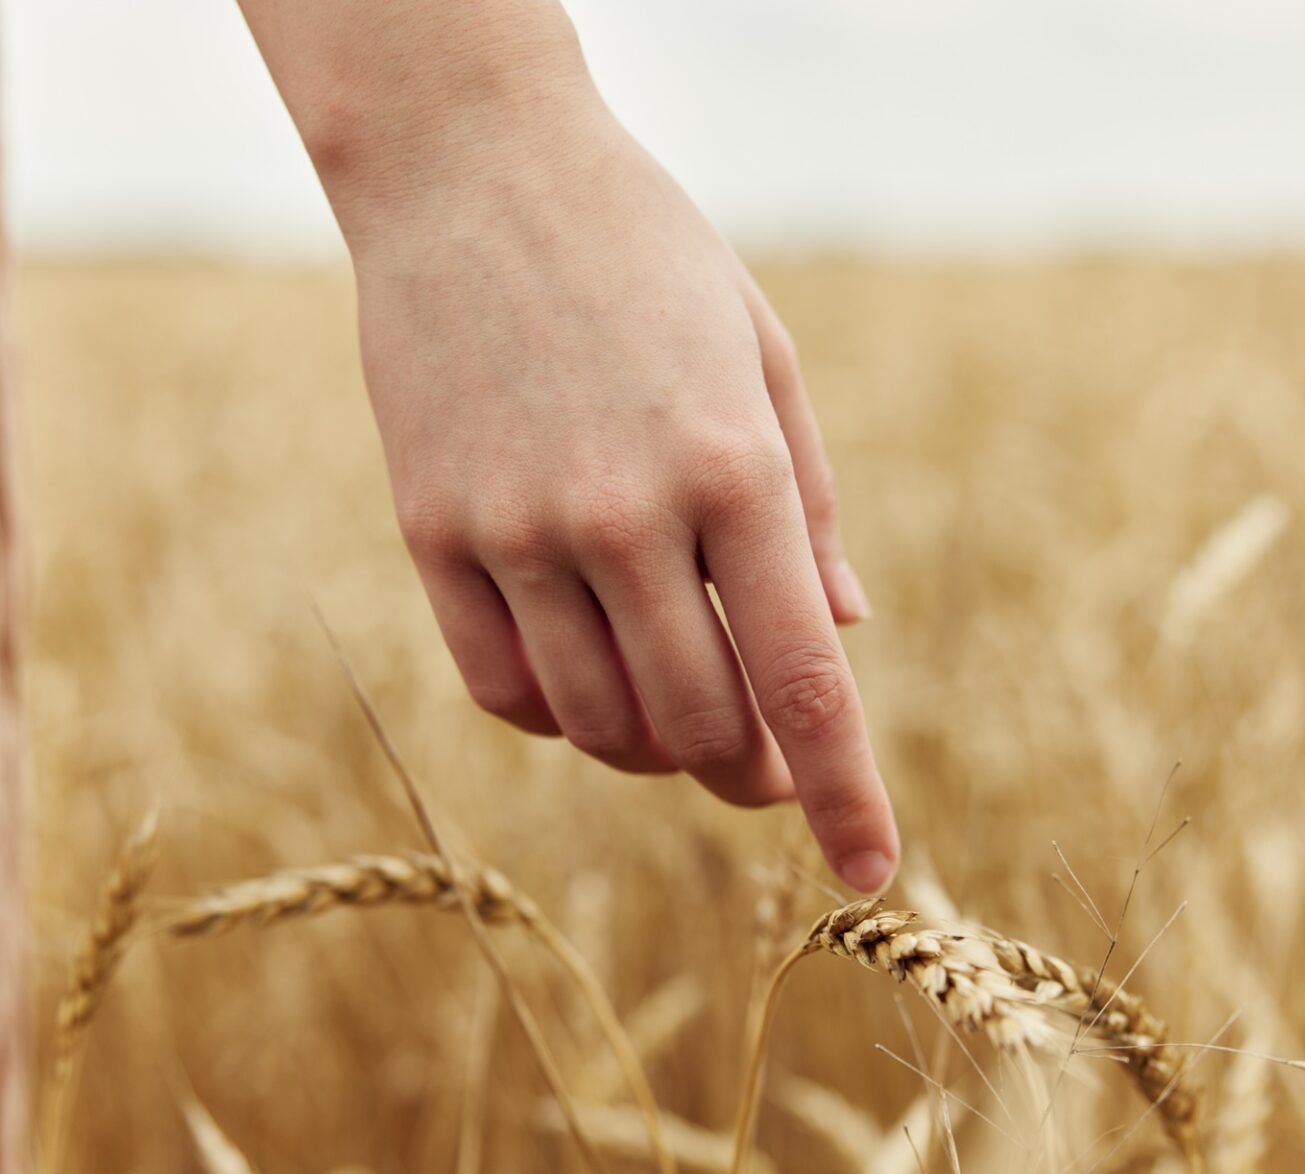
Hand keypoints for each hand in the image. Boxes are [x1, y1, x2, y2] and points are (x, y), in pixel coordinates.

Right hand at [309, 72, 897, 891]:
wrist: (470, 168)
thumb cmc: (646, 258)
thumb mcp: (762, 358)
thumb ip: (808, 510)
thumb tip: (845, 635)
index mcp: (731, 466)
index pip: (801, 680)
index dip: (844, 794)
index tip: (871, 873)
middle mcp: (623, 514)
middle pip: (699, 725)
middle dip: (747, 771)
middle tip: (763, 764)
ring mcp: (515, 527)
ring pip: (598, 723)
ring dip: (655, 749)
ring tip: (680, 716)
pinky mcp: (433, 531)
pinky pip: (502, 687)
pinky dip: (559, 715)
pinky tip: (588, 680)